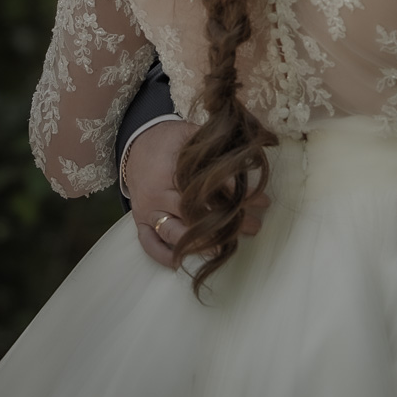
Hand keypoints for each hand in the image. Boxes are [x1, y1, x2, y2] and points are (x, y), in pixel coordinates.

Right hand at [124, 118, 270, 267]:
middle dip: (226, 222)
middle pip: (195, 213)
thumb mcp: (192, 134)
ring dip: (200, 243)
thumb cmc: (171, 139)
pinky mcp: (140, 220)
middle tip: (254, 225)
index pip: (208, 185)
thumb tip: (250, 153)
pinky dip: (162, 255)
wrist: (136, 142)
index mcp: (174, 168)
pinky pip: (148, 243)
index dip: (236, 192)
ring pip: (173, 231)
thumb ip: (216, 145)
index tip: (259, 198)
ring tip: (224, 249)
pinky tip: (180, 263)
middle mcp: (159, 192)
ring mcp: (148, 209)